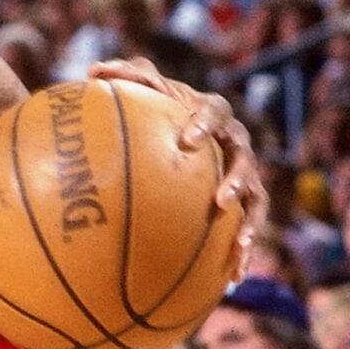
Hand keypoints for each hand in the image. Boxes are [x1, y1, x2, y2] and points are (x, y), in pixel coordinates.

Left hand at [90, 57, 267, 278]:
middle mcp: (234, 143)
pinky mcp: (243, 204)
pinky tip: (233, 279)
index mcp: (211, 113)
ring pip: (257, 198)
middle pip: (245, 158)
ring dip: (250, 221)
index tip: (186, 140)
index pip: (213, 112)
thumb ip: (122, 77)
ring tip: (238, 245)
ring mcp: (243, 173)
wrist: (182, 129)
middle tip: (220, 200)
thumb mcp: (141, 89)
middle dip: (238, 179)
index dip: (204, 123)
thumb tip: (92, 70)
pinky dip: (242, 252)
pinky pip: (247, 228)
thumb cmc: (157, 106)